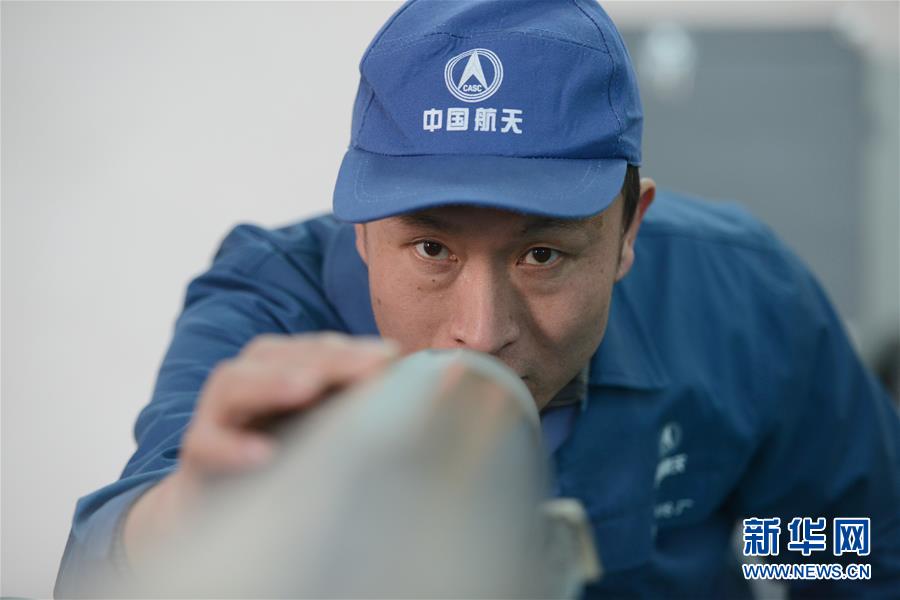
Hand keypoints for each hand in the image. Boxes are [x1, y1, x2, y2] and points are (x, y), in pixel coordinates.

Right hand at [123, 332, 399, 560]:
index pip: (315, 350)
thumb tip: (427, 386)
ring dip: (274, 383)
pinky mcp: (196, 456)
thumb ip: (358, 404)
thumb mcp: (320, 427)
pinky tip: (264, 455)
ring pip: (236, 386)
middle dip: (328, 359)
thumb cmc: (282, 457)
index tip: (391, 357)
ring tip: (310, 388)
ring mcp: (216, 416)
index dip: (351, 350)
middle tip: (371, 366)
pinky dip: (233, 448)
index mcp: (278, 370)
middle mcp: (245, 382)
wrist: (217, 508)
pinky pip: (207, 445)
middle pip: (279, 357)